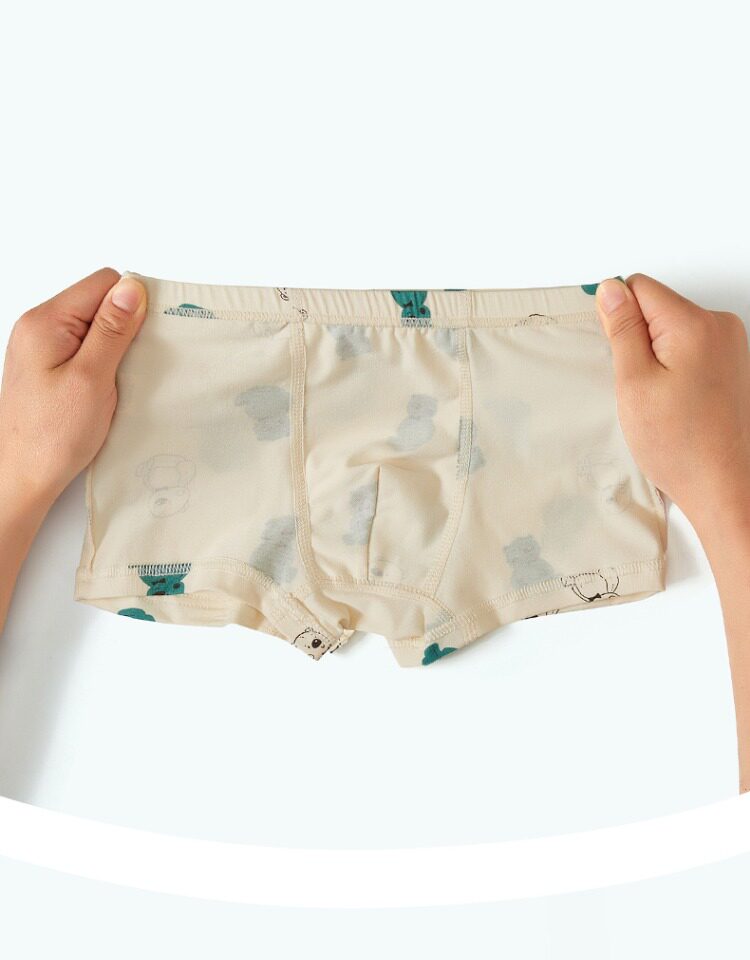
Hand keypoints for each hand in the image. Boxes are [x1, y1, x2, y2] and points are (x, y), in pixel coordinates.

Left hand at [0, 268, 147, 506]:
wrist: (23, 477)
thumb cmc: (52, 436)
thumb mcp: (92, 378)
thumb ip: (113, 330)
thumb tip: (133, 289)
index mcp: (46, 321)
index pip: (104, 284)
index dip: (133, 304)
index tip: (146, 338)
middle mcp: (40, 327)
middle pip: (99, 302)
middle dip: (126, 328)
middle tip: (133, 365)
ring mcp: (43, 348)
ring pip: (96, 327)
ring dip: (117, 349)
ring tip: (121, 380)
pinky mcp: (50, 367)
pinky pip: (87, 349)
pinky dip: (105, 364)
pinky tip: (110, 388)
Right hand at [595, 274, 749, 536]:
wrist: (723, 485)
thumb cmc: (680, 444)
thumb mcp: (634, 383)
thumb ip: (622, 329)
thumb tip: (611, 289)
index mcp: (695, 324)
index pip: (639, 287)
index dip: (616, 317)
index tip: (617, 353)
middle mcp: (720, 325)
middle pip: (657, 306)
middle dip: (637, 338)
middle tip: (639, 383)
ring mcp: (731, 344)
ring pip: (672, 328)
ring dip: (655, 354)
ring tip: (660, 396)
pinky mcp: (732, 363)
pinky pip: (689, 347)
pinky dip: (674, 366)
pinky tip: (674, 400)